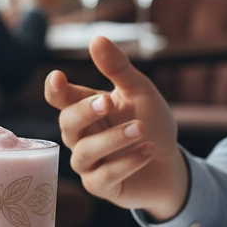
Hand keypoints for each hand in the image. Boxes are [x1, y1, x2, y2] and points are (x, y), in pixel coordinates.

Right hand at [44, 36, 188, 220]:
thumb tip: (97, 39)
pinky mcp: (100, 187)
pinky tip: (149, 150)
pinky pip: (104, 176)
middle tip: (108, 102)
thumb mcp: (140, 92)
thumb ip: (118, 69)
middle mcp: (80, 136)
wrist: (171, 165)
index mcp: (85, 109)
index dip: (54, 90)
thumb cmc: (151, 125)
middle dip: (85, 113)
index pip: (60, 98)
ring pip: (84, 152)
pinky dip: (127, 162)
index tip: (57, 78)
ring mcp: (88, 163)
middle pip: (67, 124)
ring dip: (112, 139)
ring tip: (140, 129)